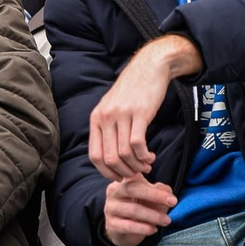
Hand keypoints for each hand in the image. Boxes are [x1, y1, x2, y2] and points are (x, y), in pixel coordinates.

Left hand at [89, 34, 199, 180]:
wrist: (149, 68)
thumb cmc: (132, 91)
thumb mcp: (111, 108)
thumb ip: (107, 129)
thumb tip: (110, 158)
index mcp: (96, 118)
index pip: (94, 156)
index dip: (107, 172)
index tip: (120, 176)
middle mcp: (105, 117)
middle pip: (110, 158)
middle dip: (125, 172)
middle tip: (137, 173)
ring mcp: (121, 114)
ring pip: (124, 153)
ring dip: (137, 165)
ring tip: (147, 164)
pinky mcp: (139, 113)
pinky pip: (137, 143)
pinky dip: (144, 155)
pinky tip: (150, 155)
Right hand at [101, 173, 176, 245]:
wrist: (123, 230)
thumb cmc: (139, 208)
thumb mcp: (151, 198)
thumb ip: (160, 192)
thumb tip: (168, 193)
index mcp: (124, 181)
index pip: (138, 179)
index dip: (155, 189)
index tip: (172, 198)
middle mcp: (114, 192)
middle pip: (131, 189)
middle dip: (154, 196)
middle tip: (172, 203)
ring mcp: (111, 208)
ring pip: (132, 210)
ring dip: (153, 216)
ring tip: (167, 220)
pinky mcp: (111, 224)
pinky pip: (128, 226)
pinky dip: (143, 228)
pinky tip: (154, 230)